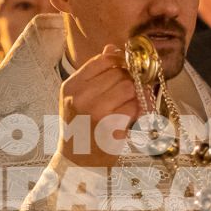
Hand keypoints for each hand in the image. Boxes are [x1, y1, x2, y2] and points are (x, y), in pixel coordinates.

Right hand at [58, 47, 141, 170]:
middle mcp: (81, 98)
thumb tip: (111, 48)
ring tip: (134, 103)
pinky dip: (138, 111)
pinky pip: (134, 108)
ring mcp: (96, 112)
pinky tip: (133, 117)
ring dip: (137, 95)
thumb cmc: (79, 129)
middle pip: (119, 74)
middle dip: (131, 80)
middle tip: (134, 89)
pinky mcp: (111, 127)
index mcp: (71, 87)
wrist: (77, 162)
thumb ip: (93, 74)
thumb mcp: (77, 99)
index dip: (119, 61)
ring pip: (129, 88)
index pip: (102, 60)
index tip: (126, 68)